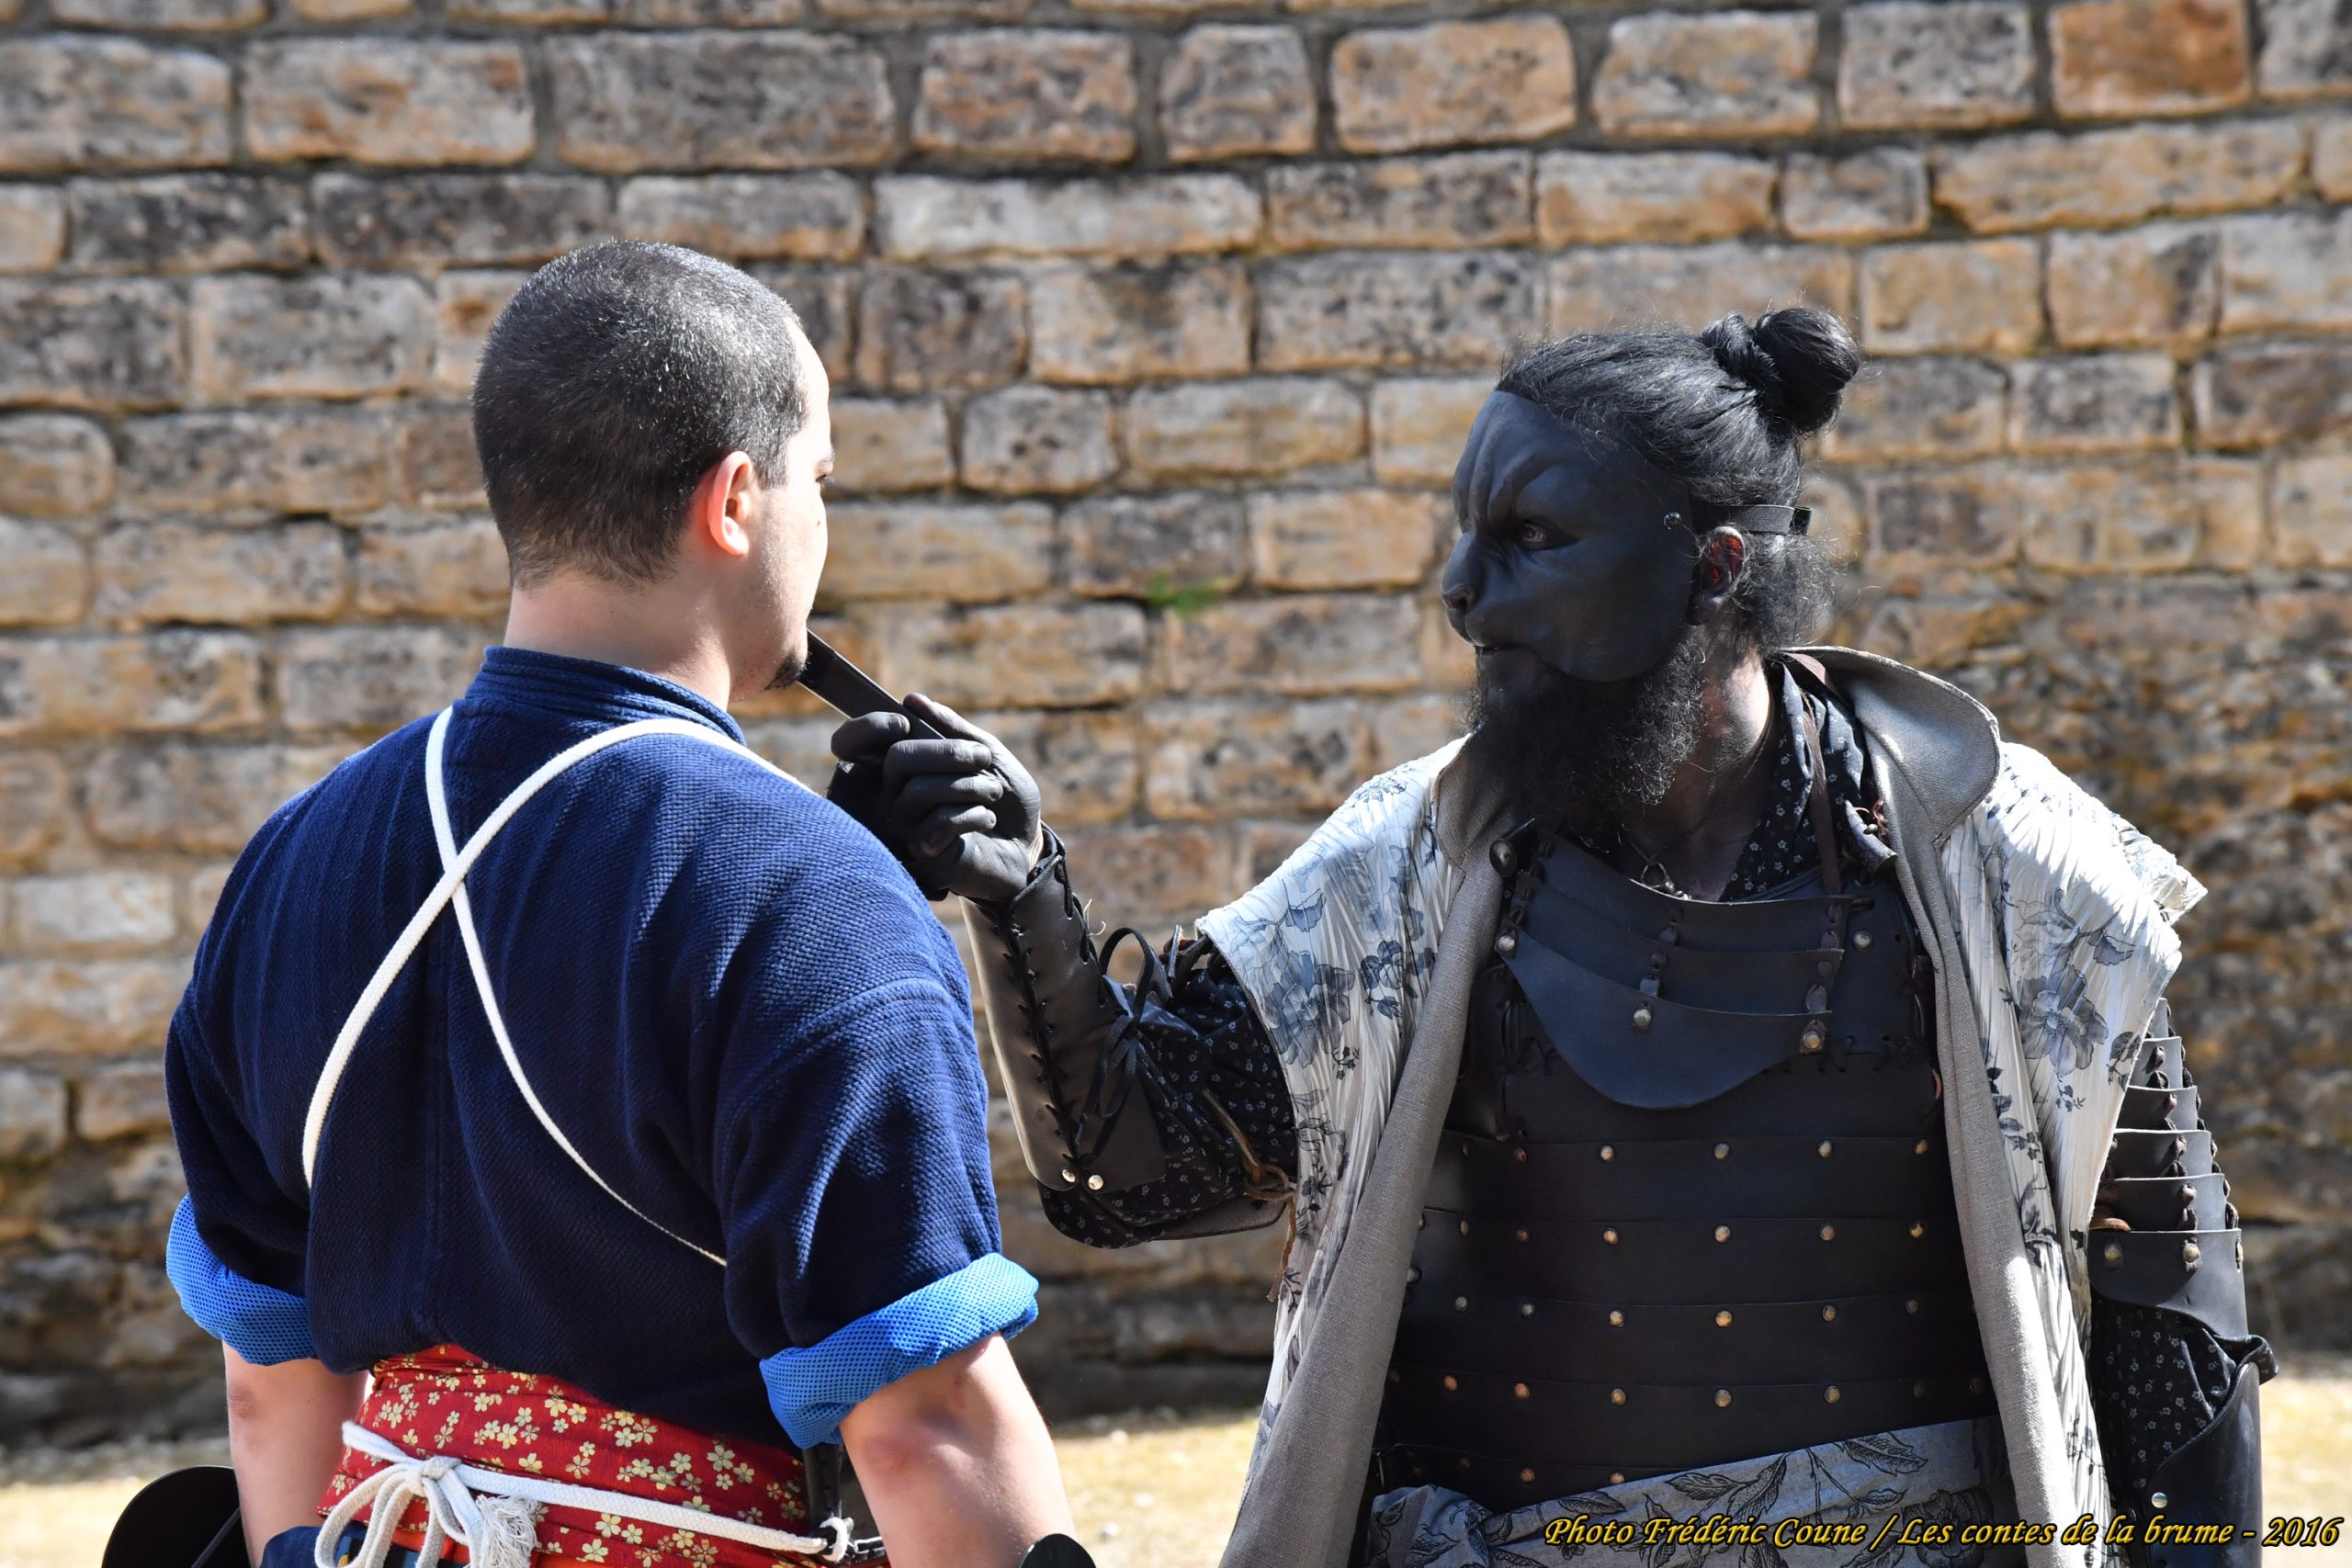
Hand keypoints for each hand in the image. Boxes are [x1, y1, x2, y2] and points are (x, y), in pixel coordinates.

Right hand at [827, 695, 1043, 903]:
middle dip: (946, 752)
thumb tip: (912, 700)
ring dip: (969, 785)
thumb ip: (953, 729)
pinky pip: (937, 822)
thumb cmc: (1004, 798)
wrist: (1025, 847)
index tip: (904, 722)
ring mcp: (903, 826)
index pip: (854, 743)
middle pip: (897, 759)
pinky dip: (971, 814)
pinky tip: (987, 819)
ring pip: (920, 790)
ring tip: (994, 792)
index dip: (868, 727)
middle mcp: (891, 795)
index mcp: (901, 767)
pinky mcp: (921, 854)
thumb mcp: (986, 755)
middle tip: (983, 757)